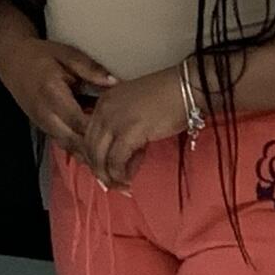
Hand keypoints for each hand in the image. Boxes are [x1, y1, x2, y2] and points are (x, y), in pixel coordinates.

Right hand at [0, 33, 115, 152]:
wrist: (12, 60)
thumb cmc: (40, 55)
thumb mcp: (67, 54)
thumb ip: (90, 69)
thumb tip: (114, 82)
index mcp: (53, 93)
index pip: (79, 121)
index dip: (99, 130)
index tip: (120, 132)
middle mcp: (46, 113)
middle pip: (74, 141)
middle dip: (97, 150)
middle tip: (121, 152)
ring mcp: (43, 123)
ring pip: (68, 147)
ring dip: (88, 153)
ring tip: (112, 158)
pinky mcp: (43, 127)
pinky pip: (63, 143)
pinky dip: (79, 149)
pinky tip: (96, 151)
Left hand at [79, 68, 190, 191]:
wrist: (186, 88)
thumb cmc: (169, 99)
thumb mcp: (137, 112)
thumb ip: (125, 133)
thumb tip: (123, 163)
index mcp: (104, 102)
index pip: (88, 135)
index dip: (95, 157)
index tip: (105, 171)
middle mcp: (104, 109)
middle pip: (90, 147)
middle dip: (99, 170)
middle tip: (112, 185)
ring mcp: (114, 119)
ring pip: (99, 156)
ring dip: (108, 176)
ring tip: (121, 187)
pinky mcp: (128, 131)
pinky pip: (115, 160)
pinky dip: (120, 174)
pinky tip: (128, 180)